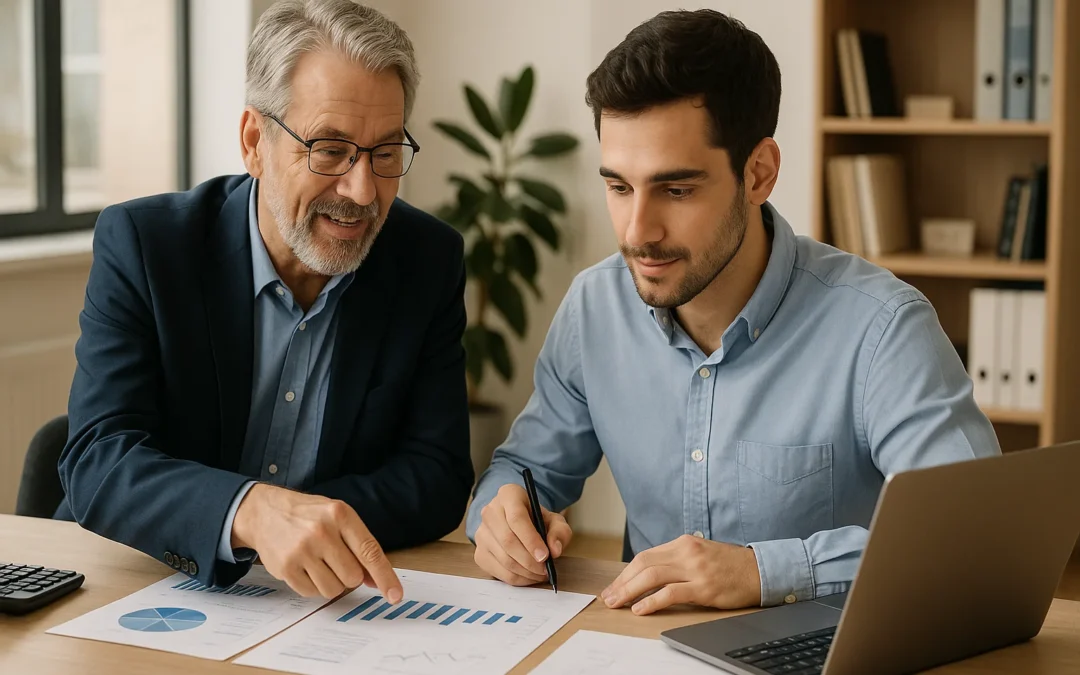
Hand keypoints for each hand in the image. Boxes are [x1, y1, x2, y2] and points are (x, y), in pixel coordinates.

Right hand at [231, 484, 402, 601]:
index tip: (395, 596)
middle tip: (336, 560)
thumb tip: (376, 580)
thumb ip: (359, 546)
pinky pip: (312, 593)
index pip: (369, 552)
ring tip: (319, 563)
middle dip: (349, 575)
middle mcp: (321, 532)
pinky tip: (305, 567)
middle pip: (353, 577)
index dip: (385, 577)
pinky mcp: (285, 568)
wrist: (265, 512)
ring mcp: (302, 551)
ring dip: (331, 583)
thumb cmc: (308, 515)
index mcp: (340, 515)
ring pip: (334, 589)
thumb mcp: (338, 518)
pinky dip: (313, 586)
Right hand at [473, 483, 572, 585]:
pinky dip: (516, 579)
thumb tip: (554, 550)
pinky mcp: (479, 553)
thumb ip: (559, 532)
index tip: (545, 556)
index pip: (517, 519)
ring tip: (541, 574)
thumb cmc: (537, 520)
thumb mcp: (554, 520)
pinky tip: (529, 576)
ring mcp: (481, 533)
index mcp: (508, 495)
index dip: (531, 540)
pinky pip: (497, 571)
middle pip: (508, 540)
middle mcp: (490, 511)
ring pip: (503, 558)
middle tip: (545, 570)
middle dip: (529, 560)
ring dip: (525, 572)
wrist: (519, 524)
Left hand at [601, 535, 760, 614]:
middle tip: (608, 597)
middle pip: (643, 564)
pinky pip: (671, 593)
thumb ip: (675, 560)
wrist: (760, 570)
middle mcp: (686, 552)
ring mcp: (695, 569)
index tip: (613, 586)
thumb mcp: (699, 554)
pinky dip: (652, 601)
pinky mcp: (704, 587)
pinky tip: (640, 608)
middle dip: (621, 582)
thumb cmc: (729, 565)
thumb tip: (648, 574)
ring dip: (630, 591)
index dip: (625, 573)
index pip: (644, 557)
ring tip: (617, 604)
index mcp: (682, 543)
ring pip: (652, 577)